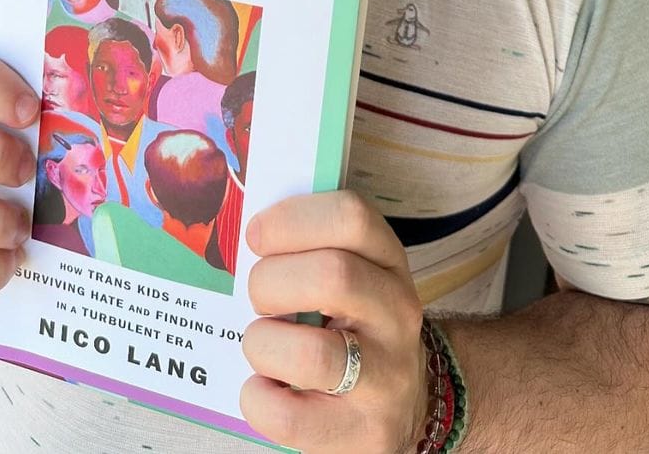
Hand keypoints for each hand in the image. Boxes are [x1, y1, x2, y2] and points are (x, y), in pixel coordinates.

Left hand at [241, 191, 427, 452]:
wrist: (406, 402)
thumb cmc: (353, 324)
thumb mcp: (351, 273)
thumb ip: (308, 246)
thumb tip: (242, 228)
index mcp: (388, 262)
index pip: (352, 217)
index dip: (292, 219)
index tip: (256, 235)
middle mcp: (397, 314)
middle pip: (332, 276)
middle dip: (270, 282)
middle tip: (258, 298)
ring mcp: (386, 377)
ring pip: (312, 353)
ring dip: (264, 344)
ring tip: (263, 345)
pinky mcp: (367, 434)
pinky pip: (292, 418)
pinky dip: (259, 400)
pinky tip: (263, 388)